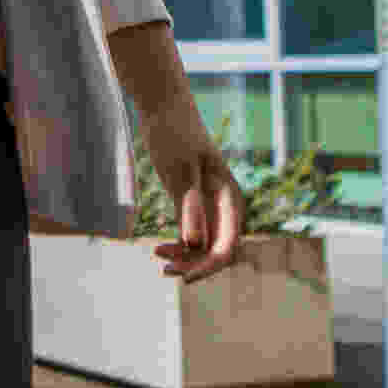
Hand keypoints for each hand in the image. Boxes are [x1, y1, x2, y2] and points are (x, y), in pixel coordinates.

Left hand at [141, 104, 243, 282]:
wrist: (164, 109)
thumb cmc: (175, 134)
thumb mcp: (180, 170)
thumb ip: (189, 205)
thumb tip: (194, 244)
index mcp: (229, 198)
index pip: (227, 245)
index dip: (209, 266)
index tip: (186, 278)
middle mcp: (224, 207)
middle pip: (217, 251)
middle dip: (195, 266)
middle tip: (165, 270)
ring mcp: (209, 206)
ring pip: (203, 247)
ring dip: (185, 259)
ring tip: (159, 260)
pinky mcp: (192, 204)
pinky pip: (191, 236)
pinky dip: (177, 246)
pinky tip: (158, 249)